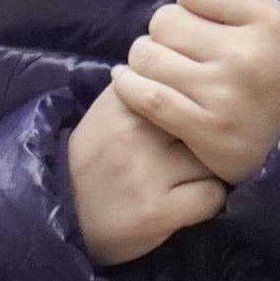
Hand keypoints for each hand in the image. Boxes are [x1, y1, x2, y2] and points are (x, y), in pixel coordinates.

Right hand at [67, 79, 227, 263]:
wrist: (65, 215)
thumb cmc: (98, 158)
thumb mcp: (111, 112)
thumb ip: (147, 87)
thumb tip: (194, 65)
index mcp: (123, 99)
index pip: (187, 84)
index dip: (199, 104)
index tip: (196, 117)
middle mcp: (133, 131)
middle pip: (205, 119)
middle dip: (209, 136)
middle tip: (199, 150)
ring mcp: (145, 172)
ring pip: (214, 157)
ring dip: (212, 169)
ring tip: (190, 176)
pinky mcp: (156, 211)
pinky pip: (213, 196)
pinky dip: (209, 200)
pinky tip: (189, 201)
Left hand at [109, 0, 279, 184]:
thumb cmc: (272, 71)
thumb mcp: (264, 20)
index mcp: (273, 21)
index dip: (194, 1)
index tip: (208, 22)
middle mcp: (251, 58)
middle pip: (165, 21)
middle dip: (168, 33)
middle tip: (187, 52)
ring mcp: (227, 97)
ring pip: (147, 55)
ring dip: (147, 60)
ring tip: (167, 69)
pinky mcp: (206, 131)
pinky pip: (144, 95)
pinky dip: (129, 86)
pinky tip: (130, 81)